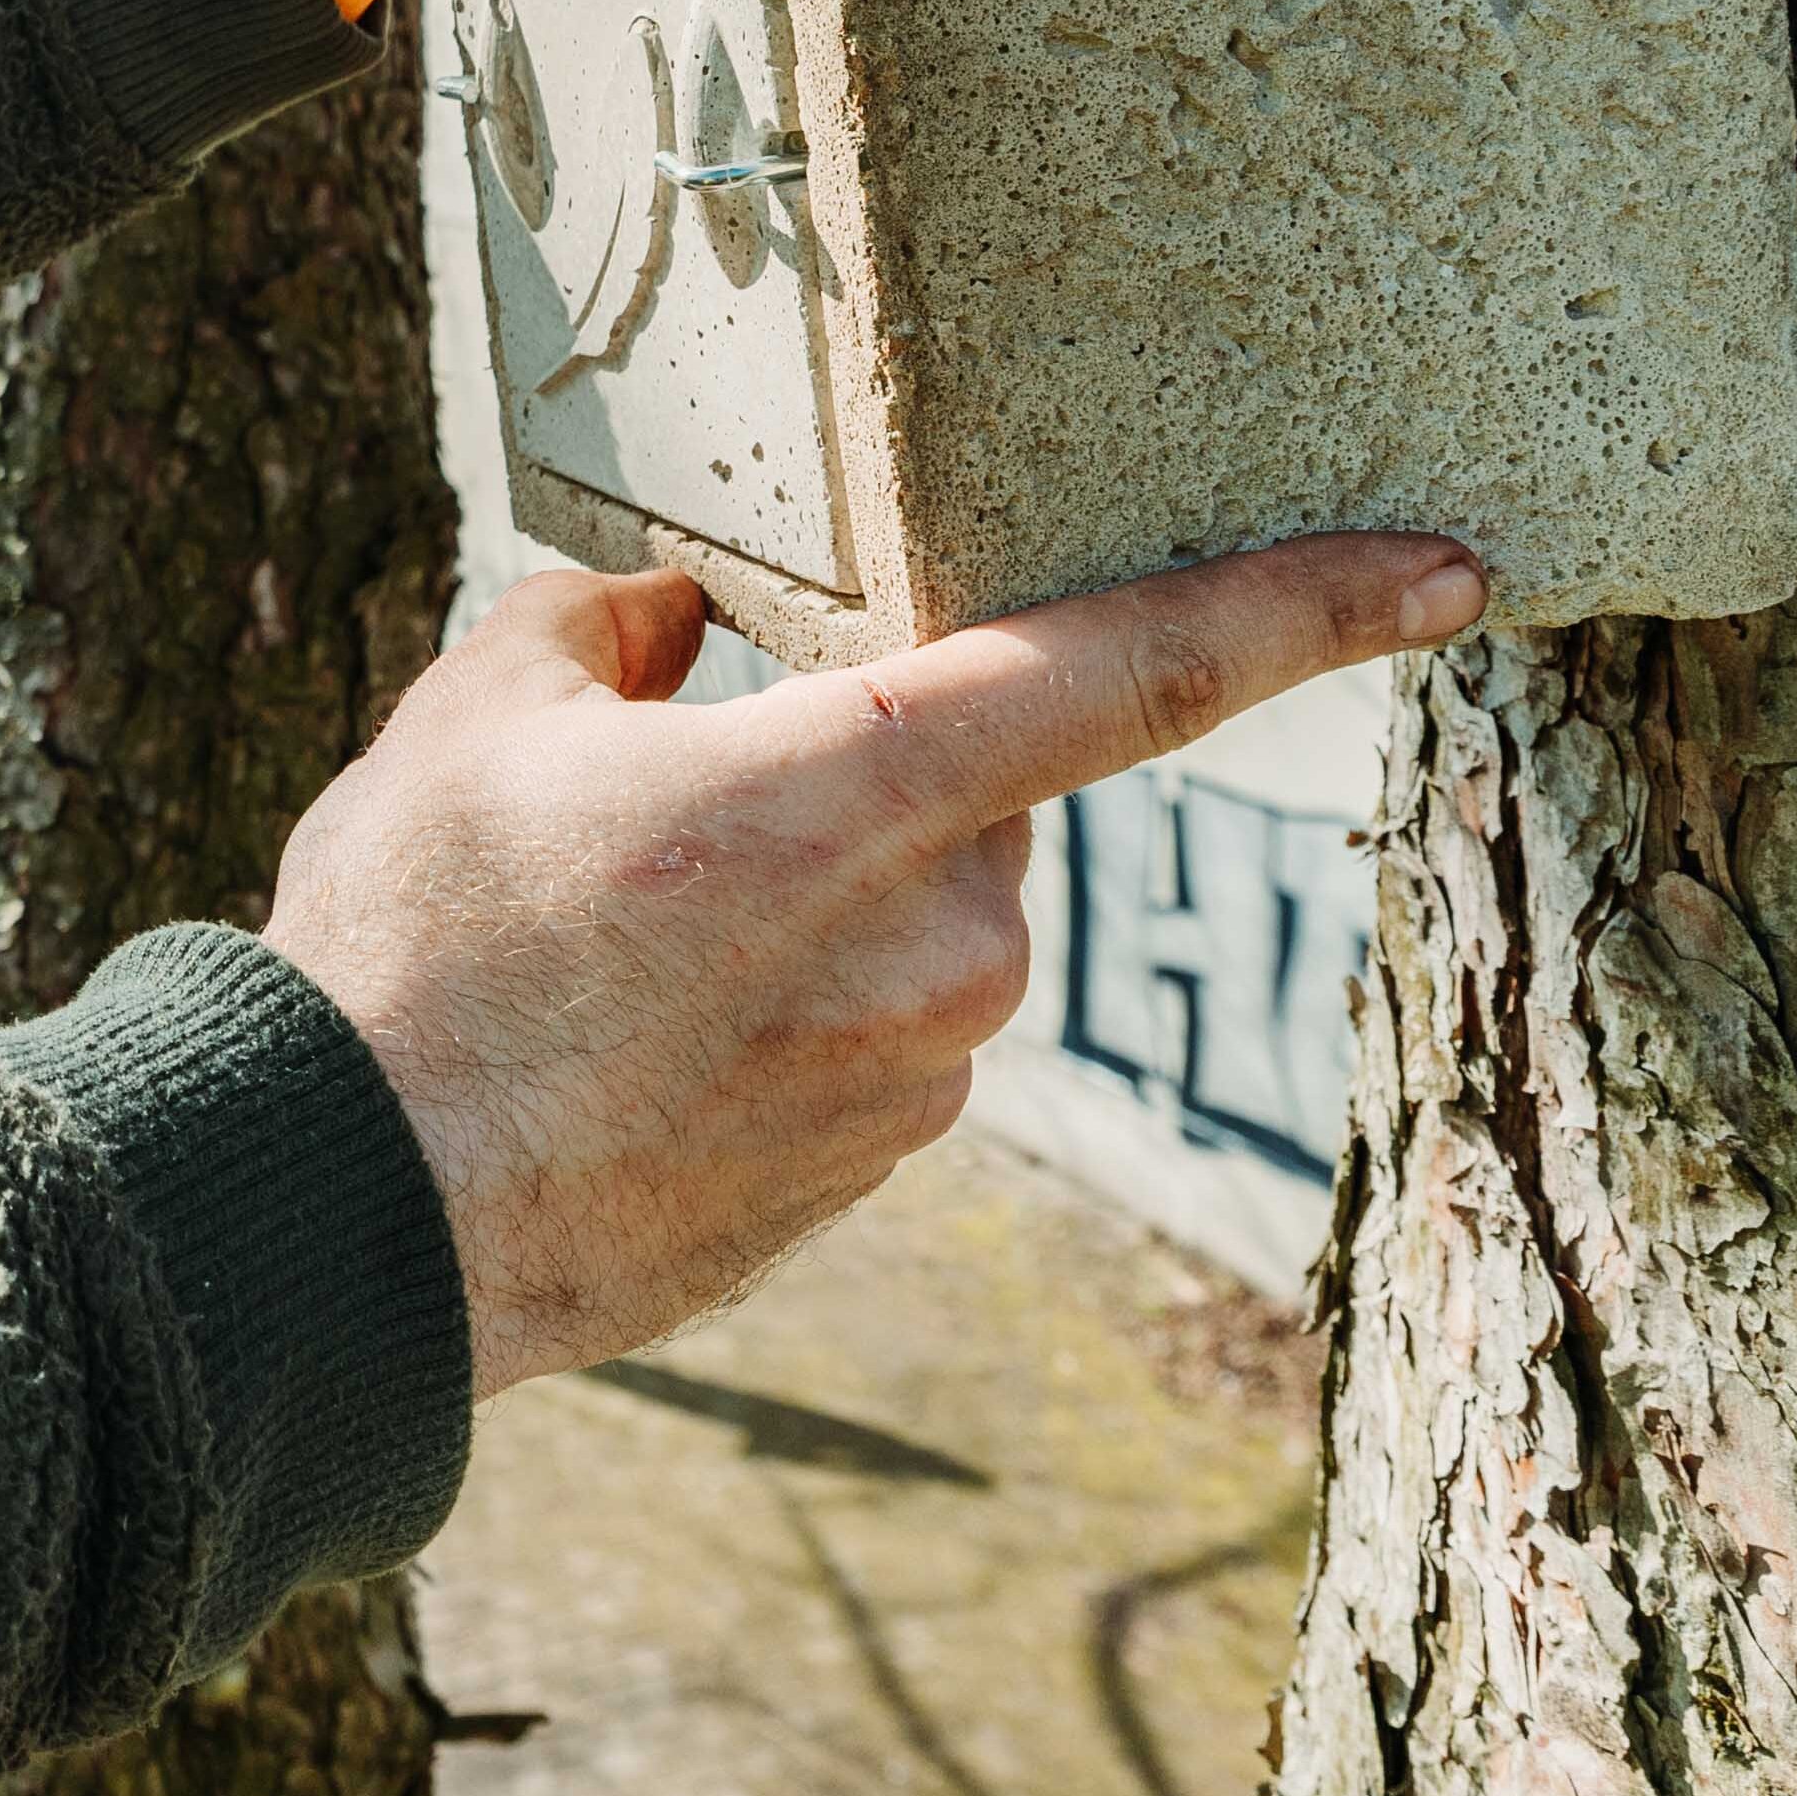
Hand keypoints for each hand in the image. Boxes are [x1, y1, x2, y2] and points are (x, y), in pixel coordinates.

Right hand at [262, 532, 1484, 1395]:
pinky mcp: (880, 1170)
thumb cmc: (404, 955)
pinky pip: (877, 1028)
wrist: (345, 1229)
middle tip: (664, 794)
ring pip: (922, 909)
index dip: (1306, 603)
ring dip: (811, 892)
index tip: (1450, 566)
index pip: (1133, 668)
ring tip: (606, 947)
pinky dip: (785, 1002)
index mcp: (849, 796)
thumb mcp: (479, 713)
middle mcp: (935, 943)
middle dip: (864, 762)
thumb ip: (617, 620)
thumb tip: (685, 618)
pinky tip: (630, 1036)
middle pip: (976, 786)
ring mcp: (921, 1076)